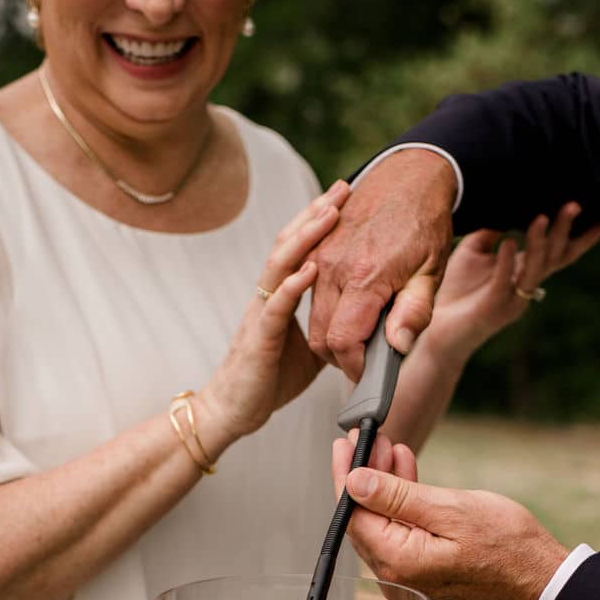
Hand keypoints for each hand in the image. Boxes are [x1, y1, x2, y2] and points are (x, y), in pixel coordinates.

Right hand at [200, 181, 349, 446]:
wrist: (233, 411)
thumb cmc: (269, 381)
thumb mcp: (312, 352)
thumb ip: (332, 331)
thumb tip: (367, 323)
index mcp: (280, 296)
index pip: (301, 249)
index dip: (320, 222)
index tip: (346, 198)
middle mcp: (268, 296)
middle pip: (290, 244)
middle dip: (316, 214)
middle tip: (343, 188)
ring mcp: (261, 313)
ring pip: (282, 265)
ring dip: (307, 238)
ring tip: (330, 214)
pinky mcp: (259, 337)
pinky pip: (276, 305)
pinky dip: (293, 284)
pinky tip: (311, 268)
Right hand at [307, 150, 457, 379]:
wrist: (411, 175)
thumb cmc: (425, 225)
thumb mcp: (432, 273)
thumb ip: (414, 312)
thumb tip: (397, 348)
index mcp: (364, 278)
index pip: (343, 342)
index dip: (355, 367)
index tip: (370, 375)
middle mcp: (333, 268)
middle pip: (322, 336)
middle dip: (342, 358)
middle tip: (366, 362)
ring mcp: (320, 257)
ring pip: (311, 318)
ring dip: (331, 338)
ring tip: (358, 341)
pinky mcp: (316, 249)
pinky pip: (307, 293)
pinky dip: (325, 314)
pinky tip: (347, 313)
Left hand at [332, 433, 567, 599]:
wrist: (537, 573)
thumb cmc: (506, 545)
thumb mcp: (449, 508)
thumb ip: (396, 497)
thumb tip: (355, 482)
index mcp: (398, 562)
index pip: (354, 515)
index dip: (347, 475)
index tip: (346, 444)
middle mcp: (396, 576)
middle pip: (365, 519)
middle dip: (366, 476)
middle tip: (370, 439)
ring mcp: (409, 576)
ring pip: (383, 522)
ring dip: (385, 485)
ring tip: (391, 450)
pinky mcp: (422, 570)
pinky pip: (400, 532)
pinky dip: (401, 502)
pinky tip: (405, 473)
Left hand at [425, 204, 599, 360]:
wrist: (437, 331)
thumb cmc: (456, 289)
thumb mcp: (474, 251)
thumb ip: (492, 230)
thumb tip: (504, 203)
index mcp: (525, 273)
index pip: (561, 253)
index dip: (584, 239)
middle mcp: (525, 287)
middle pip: (554, 258)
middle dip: (564, 232)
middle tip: (574, 205)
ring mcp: (511, 300)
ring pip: (534, 270)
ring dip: (538, 243)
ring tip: (541, 217)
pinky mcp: (492, 308)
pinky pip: (502, 282)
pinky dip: (506, 262)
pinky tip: (508, 241)